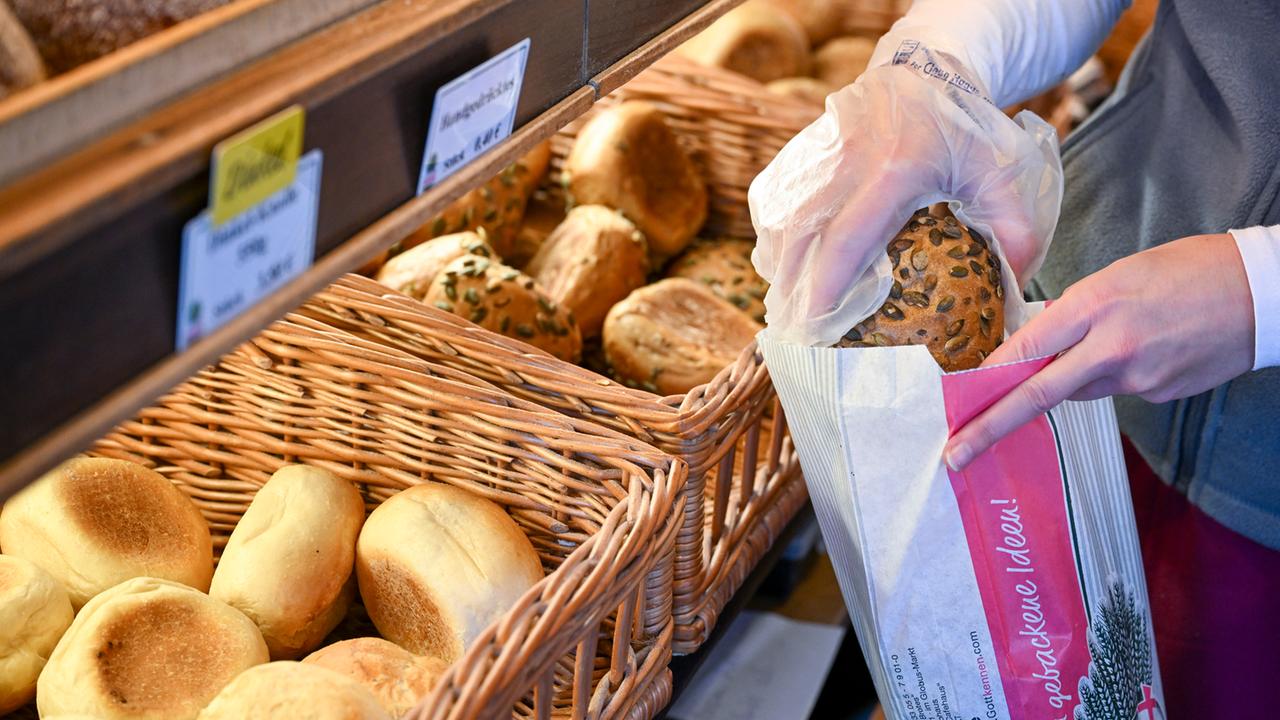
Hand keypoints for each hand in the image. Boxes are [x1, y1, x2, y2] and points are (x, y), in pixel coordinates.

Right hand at [748, 50, 1062, 346]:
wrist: (923, 69)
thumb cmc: (964, 128)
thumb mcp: (1003, 172)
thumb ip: (1017, 230)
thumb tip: (1015, 290)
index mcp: (895, 170)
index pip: (847, 239)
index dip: (827, 287)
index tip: (817, 325)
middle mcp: (846, 161)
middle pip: (800, 237)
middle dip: (793, 289)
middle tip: (797, 331)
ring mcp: (816, 154)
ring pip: (779, 222)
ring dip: (779, 266)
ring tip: (787, 304)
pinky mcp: (800, 151)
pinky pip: (772, 203)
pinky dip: (773, 238)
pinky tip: (784, 264)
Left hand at [944, 234, 1255, 470]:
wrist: (1263, 293)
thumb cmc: (1188, 270)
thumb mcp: (1119, 274)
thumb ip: (1075, 310)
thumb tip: (1041, 343)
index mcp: (1096, 306)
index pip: (1025, 351)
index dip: (986, 379)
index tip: (956, 402)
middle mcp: (1111, 347)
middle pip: (1036, 395)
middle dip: (989, 428)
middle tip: (954, 455)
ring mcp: (1137, 378)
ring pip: (1077, 390)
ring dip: (1070, 377)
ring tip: (1116, 338)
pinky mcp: (1158, 396)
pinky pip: (1115, 390)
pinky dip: (1113, 374)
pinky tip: (1147, 348)